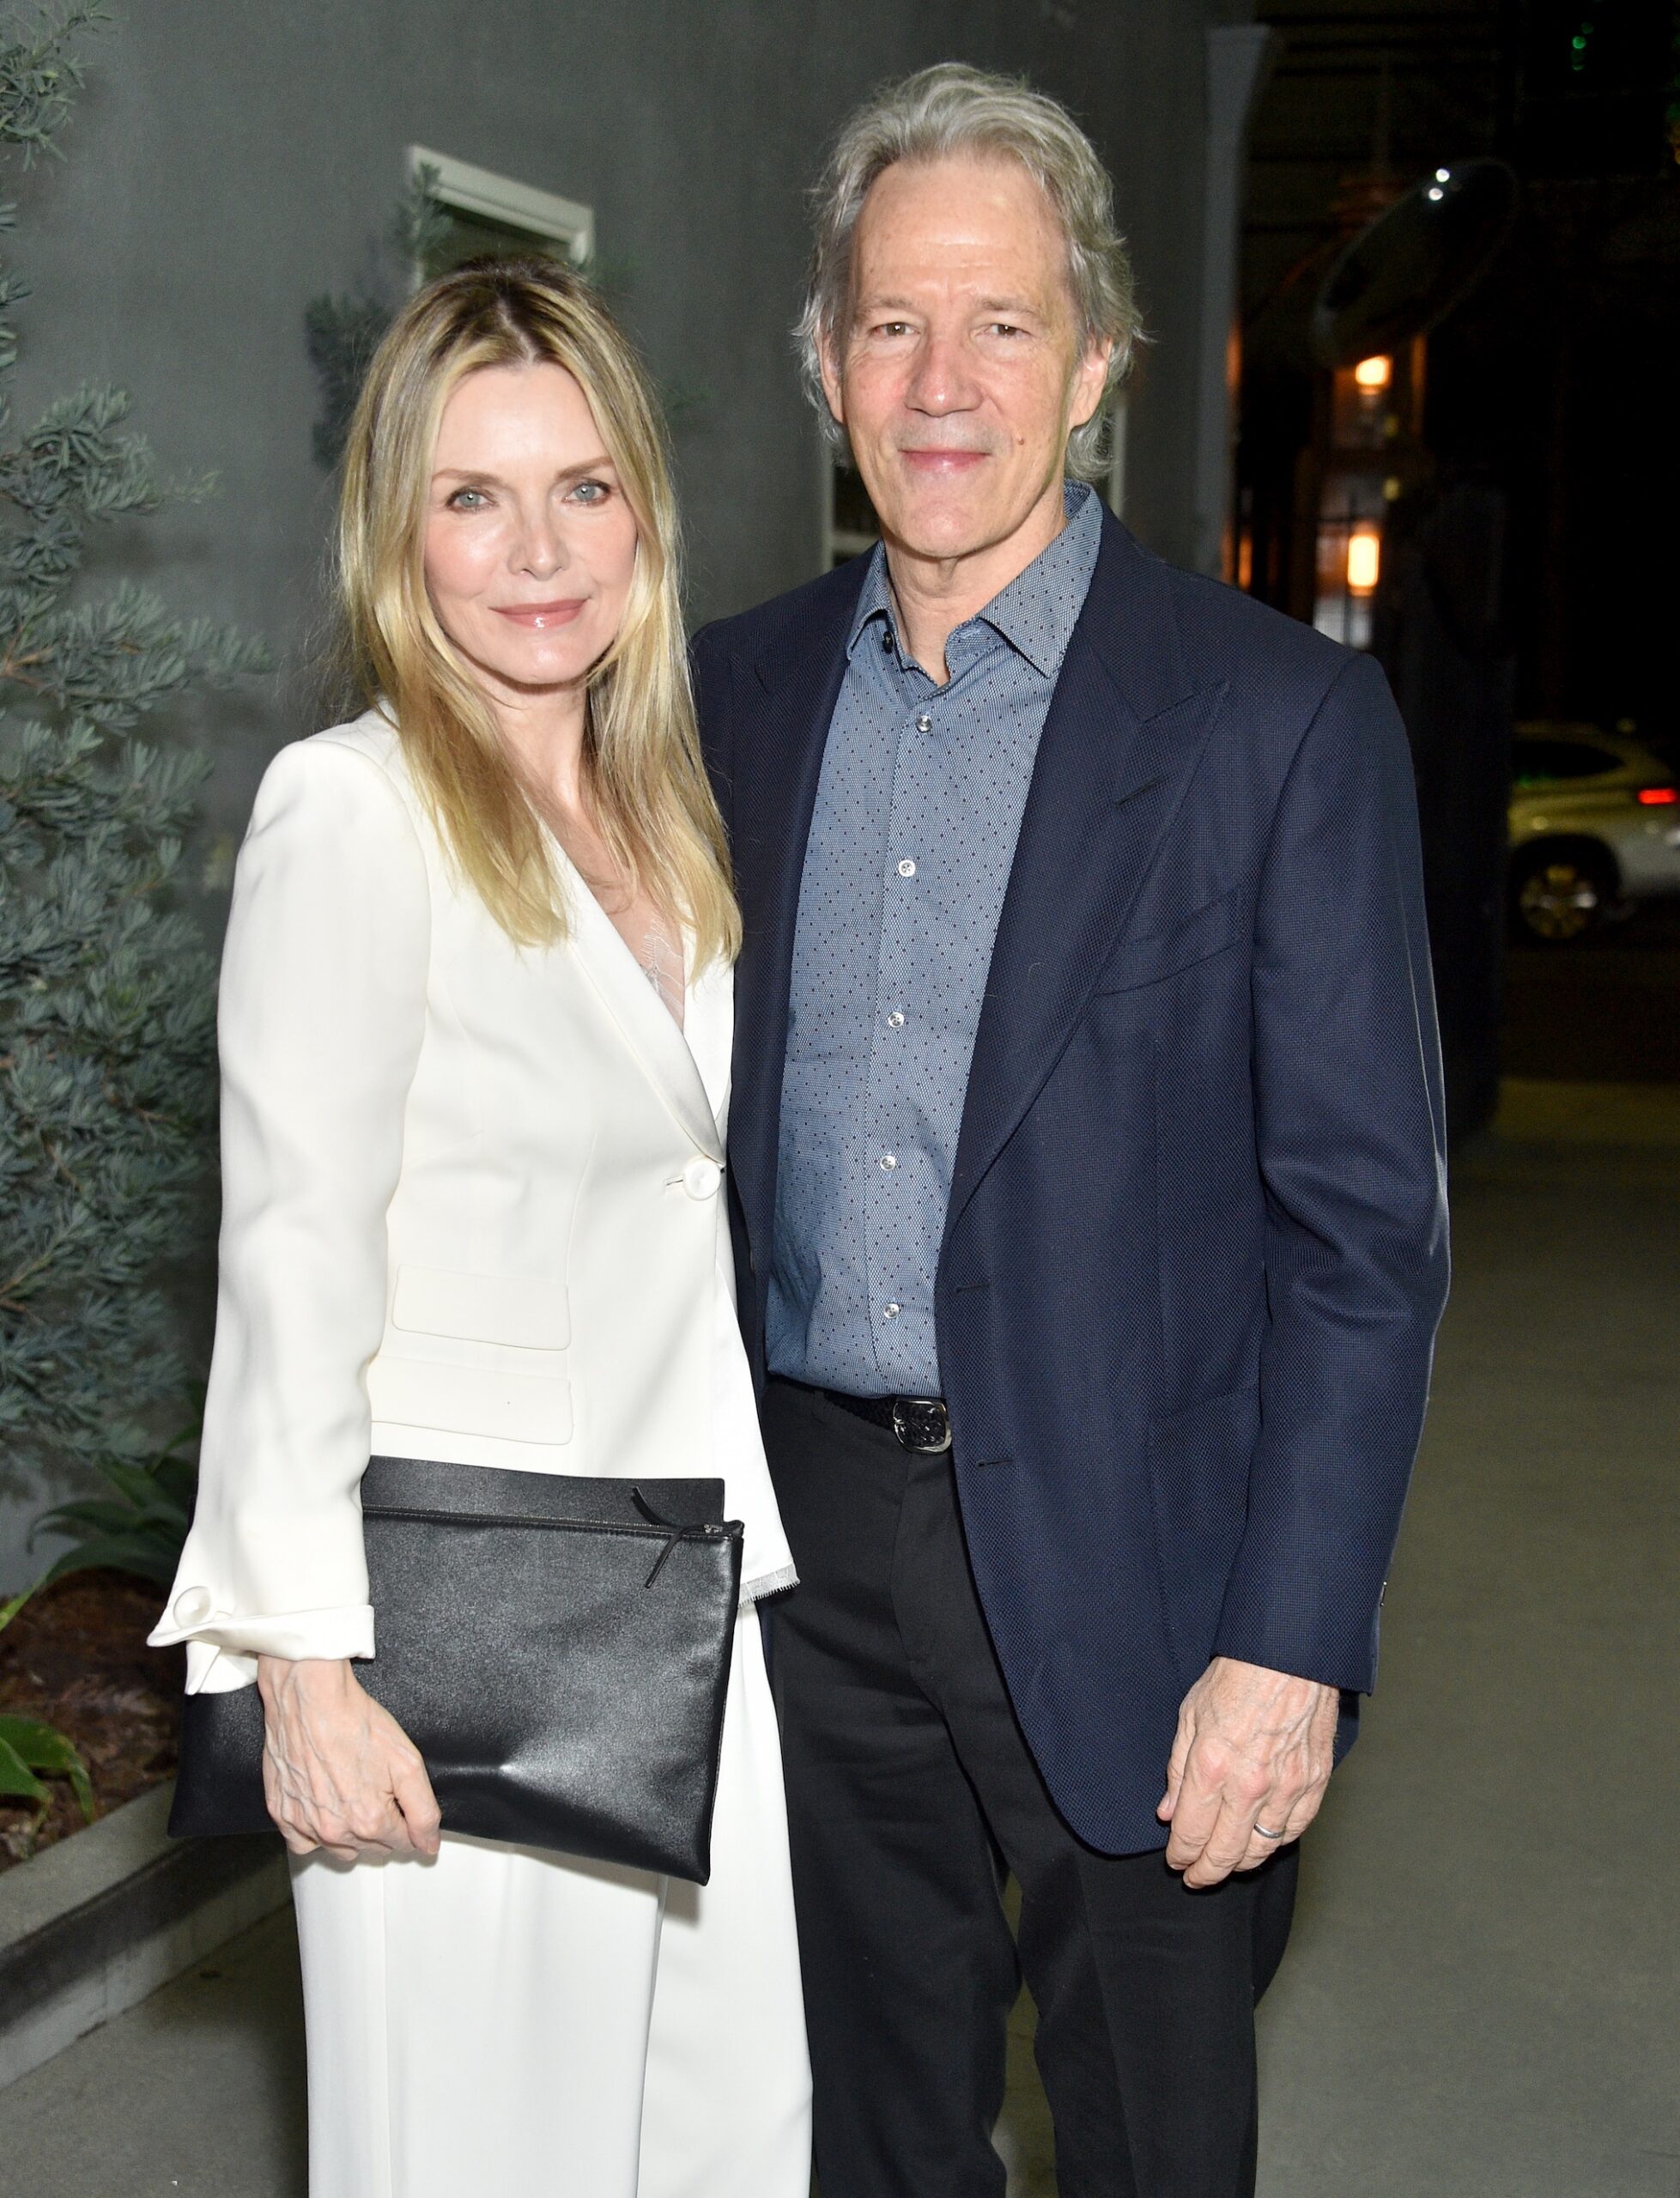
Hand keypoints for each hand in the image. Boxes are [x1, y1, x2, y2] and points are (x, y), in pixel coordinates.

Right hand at [255, 1656, 440, 1861]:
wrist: (310, 1700)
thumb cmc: (355, 1722)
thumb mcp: (407, 1762)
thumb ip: (423, 1810)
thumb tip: (429, 1844)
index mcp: (369, 1821)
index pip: (402, 1843)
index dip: (409, 1823)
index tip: (401, 1802)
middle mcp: (335, 1831)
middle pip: (371, 1848)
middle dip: (382, 1827)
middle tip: (378, 1791)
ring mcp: (305, 1825)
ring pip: (338, 1849)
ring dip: (350, 1834)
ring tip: (352, 1796)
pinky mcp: (281, 1814)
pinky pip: (303, 1843)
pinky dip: (314, 1833)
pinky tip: (324, 1808)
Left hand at [1157, 1656, 1337, 1887]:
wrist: (1289, 1656)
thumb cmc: (1237, 1678)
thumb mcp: (1190, 1716)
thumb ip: (1177, 1769)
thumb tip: (1168, 1811)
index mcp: (1211, 1767)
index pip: (1191, 1833)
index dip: (1180, 1854)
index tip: (1176, 1860)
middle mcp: (1249, 1785)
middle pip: (1225, 1853)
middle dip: (1206, 1872)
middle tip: (1195, 1877)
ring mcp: (1286, 1788)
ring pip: (1261, 1849)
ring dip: (1240, 1863)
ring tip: (1226, 1863)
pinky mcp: (1314, 1784)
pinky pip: (1294, 1831)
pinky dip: (1276, 1843)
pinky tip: (1262, 1843)